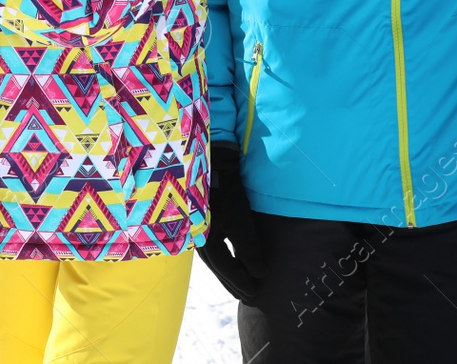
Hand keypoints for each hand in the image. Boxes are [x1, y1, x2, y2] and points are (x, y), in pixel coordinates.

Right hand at [197, 142, 265, 304]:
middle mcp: (197, 236)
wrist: (210, 159)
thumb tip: (260, 273)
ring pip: (214, 257)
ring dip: (227, 271)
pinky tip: (228, 257)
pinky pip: (212, 245)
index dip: (241, 282)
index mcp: (205, 239)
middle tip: (247, 296)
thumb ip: (248, 247)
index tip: (255, 294)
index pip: (226, 268)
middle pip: (217, 266)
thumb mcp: (239, 218)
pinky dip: (223, 256)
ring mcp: (197, 226)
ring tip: (240, 282)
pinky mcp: (200, 217)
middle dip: (233, 281)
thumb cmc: (225, 189)